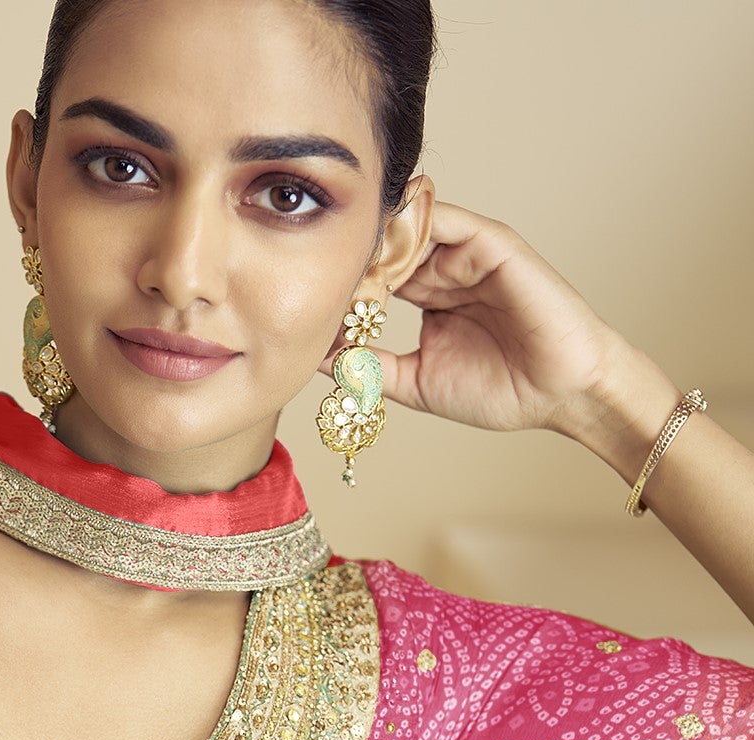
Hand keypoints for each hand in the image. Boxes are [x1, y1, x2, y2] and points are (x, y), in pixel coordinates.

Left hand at [325, 199, 635, 441]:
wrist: (560, 393)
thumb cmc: (501, 391)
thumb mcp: (416, 382)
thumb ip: (370, 367)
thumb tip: (318, 359)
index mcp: (428, 296)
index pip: (375, 277)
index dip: (343, 285)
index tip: (305, 298)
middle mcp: (445, 268)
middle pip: (387, 248)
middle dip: (351, 256)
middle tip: (312, 266)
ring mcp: (468, 253)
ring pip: (410, 230)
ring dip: (376, 238)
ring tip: (341, 250)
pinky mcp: (492, 243)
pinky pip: (447, 221)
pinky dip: (415, 221)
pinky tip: (383, 235)